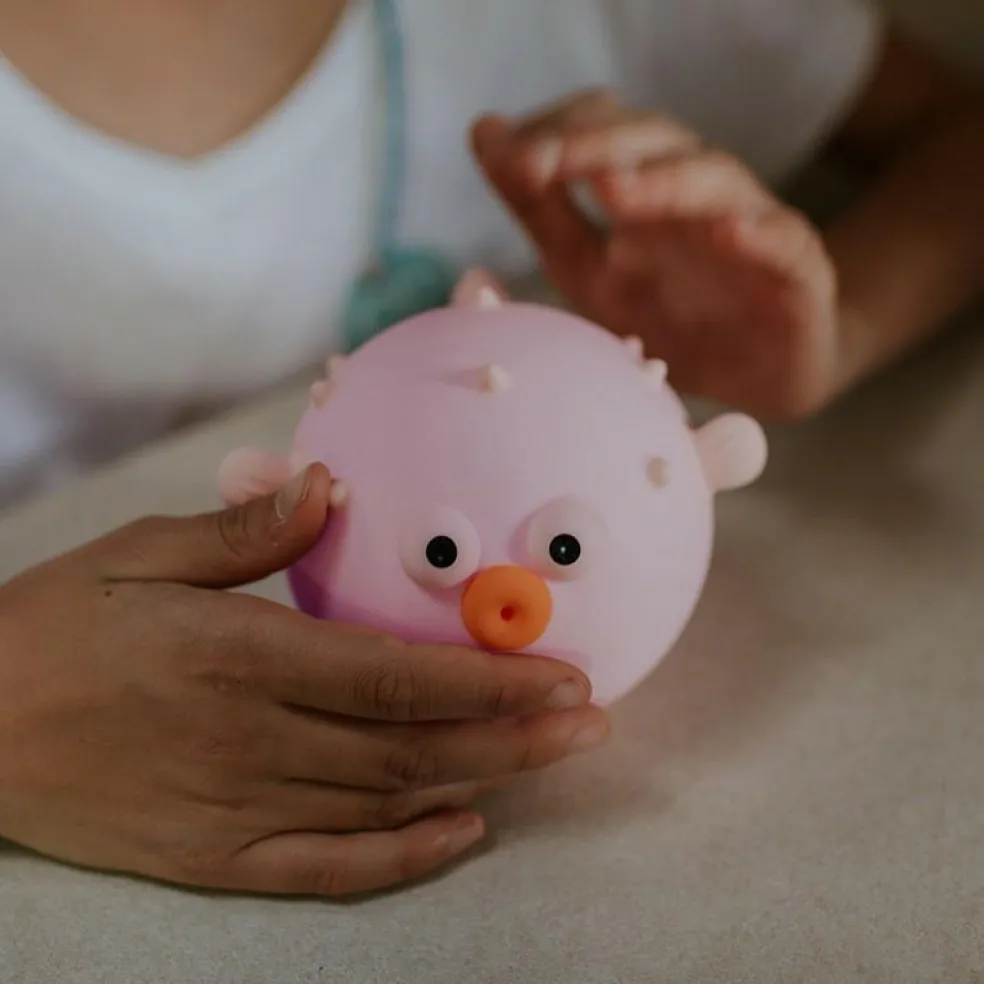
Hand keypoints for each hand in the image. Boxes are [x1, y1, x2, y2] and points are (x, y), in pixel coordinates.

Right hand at [0, 465, 605, 896]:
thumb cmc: (52, 629)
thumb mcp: (137, 555)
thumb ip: (242, 533)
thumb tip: (329, 488)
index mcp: (239, 658)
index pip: (396, 677)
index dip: (488, 679)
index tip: (562, 670)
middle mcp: (252, 741)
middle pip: (411, 746)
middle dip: (514, 734)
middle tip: (592, 720)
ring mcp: (237, 808)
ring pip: (385, 803)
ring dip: (480, 783)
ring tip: (552, 762)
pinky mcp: (215, 858)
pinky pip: (324, 869)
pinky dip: (400, 857)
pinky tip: (460, 833)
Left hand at [473, 90, 842, 418]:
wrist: (751, 373)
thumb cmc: (667, 313)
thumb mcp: (587, 269)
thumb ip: (540, 207)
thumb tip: (482, 130)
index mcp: (642, 189)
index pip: (603, 127)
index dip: (558, 131)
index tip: (503, 154)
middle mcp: (694, 193)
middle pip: (655, 140)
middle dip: (597, 145)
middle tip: (542, 163)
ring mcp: (749, 226)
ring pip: (715, 181)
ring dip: (664, 181)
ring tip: (615, 188)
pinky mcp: (796, 271)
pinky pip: (785, 242)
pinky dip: (760, 234)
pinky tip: (732, 233)